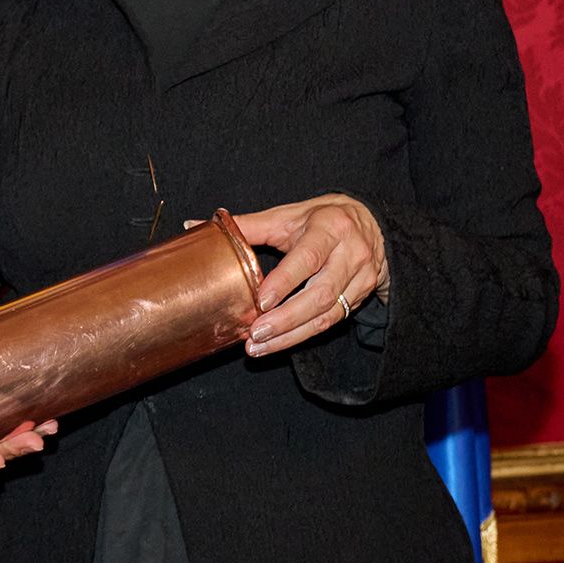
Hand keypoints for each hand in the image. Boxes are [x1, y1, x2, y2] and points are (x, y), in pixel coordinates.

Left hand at [234, 195, 389, 357]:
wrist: (370, 224)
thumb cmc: (318, 219)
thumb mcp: (285, 216)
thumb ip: (244, 225)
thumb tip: (193, 225)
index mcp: (329, 228)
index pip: (308, 258)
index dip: (285, 282)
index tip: (260, 301)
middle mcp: (350, 253)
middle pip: (321, 293)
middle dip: (287, 318)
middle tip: (256, 333)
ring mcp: (360, 277)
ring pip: (328, 314)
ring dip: (293, 335)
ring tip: (260, 346)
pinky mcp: (362, 296)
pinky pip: (333, 321)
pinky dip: (304, 335)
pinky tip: (280, 343)